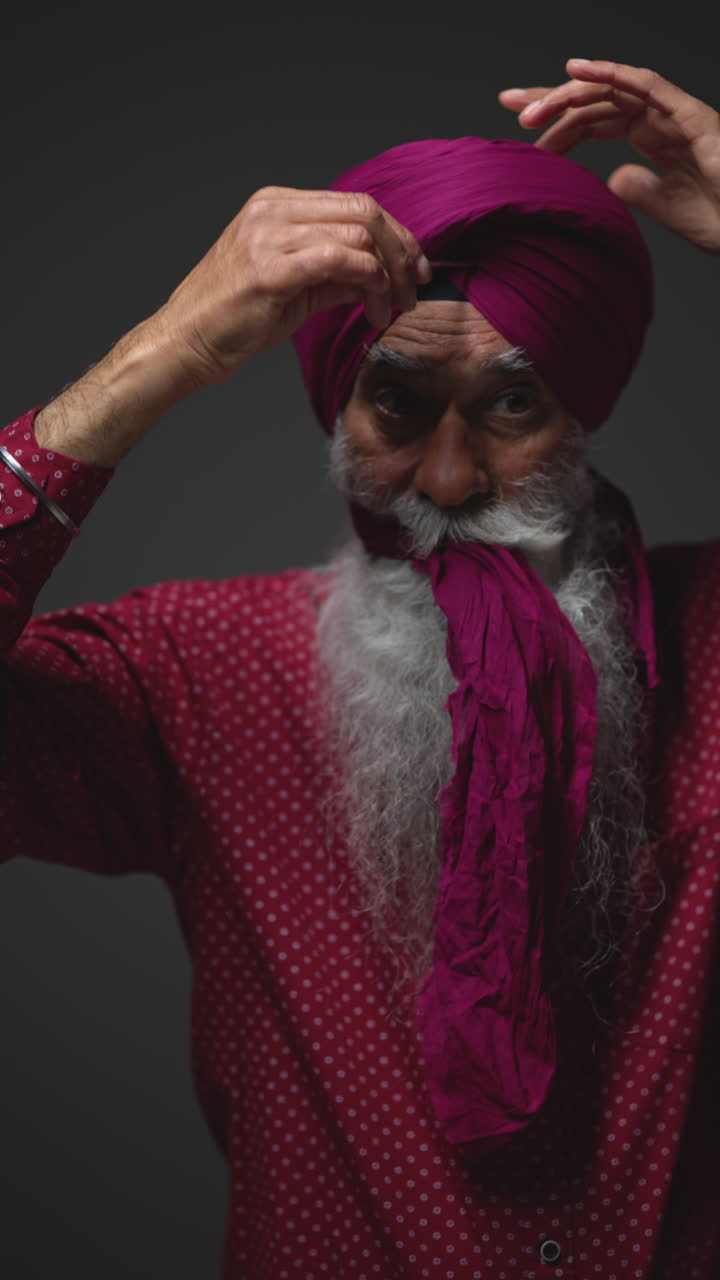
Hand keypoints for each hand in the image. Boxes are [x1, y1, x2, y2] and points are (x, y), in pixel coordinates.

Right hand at [153, 186, 430, 388]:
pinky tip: (372, 312)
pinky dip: (370, 284)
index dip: (397, 236)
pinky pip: (341, 261)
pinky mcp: (270, 269)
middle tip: (413, 291)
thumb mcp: (296, 291)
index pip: (355, 204)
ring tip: (390, 310)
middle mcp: (273, 210)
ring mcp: (269, 235)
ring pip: (359, 235)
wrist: (184, 343)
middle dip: (402, 252)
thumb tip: (382, 275)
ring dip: (389, 276)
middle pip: (364, 212)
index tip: (415, 270)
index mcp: (277, 205)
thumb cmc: (233, 320)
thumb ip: (338, 276)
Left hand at [498, 59, 719, 253]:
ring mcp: (673, 112)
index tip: (523, 130)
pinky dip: (612, 73)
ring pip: (612, 89)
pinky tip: (578, 69)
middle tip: (511, 106)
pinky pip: (646, 84)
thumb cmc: (719, 216)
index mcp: (651, 137)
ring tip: (533, 109)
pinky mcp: (688, 113)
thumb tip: (611, 178)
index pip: (595, 120)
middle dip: (552, 101)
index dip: (559, 122)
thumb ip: (636, 189)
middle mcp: (659, 118)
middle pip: (595, 100)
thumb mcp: (663, 206)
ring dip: (569, 93)